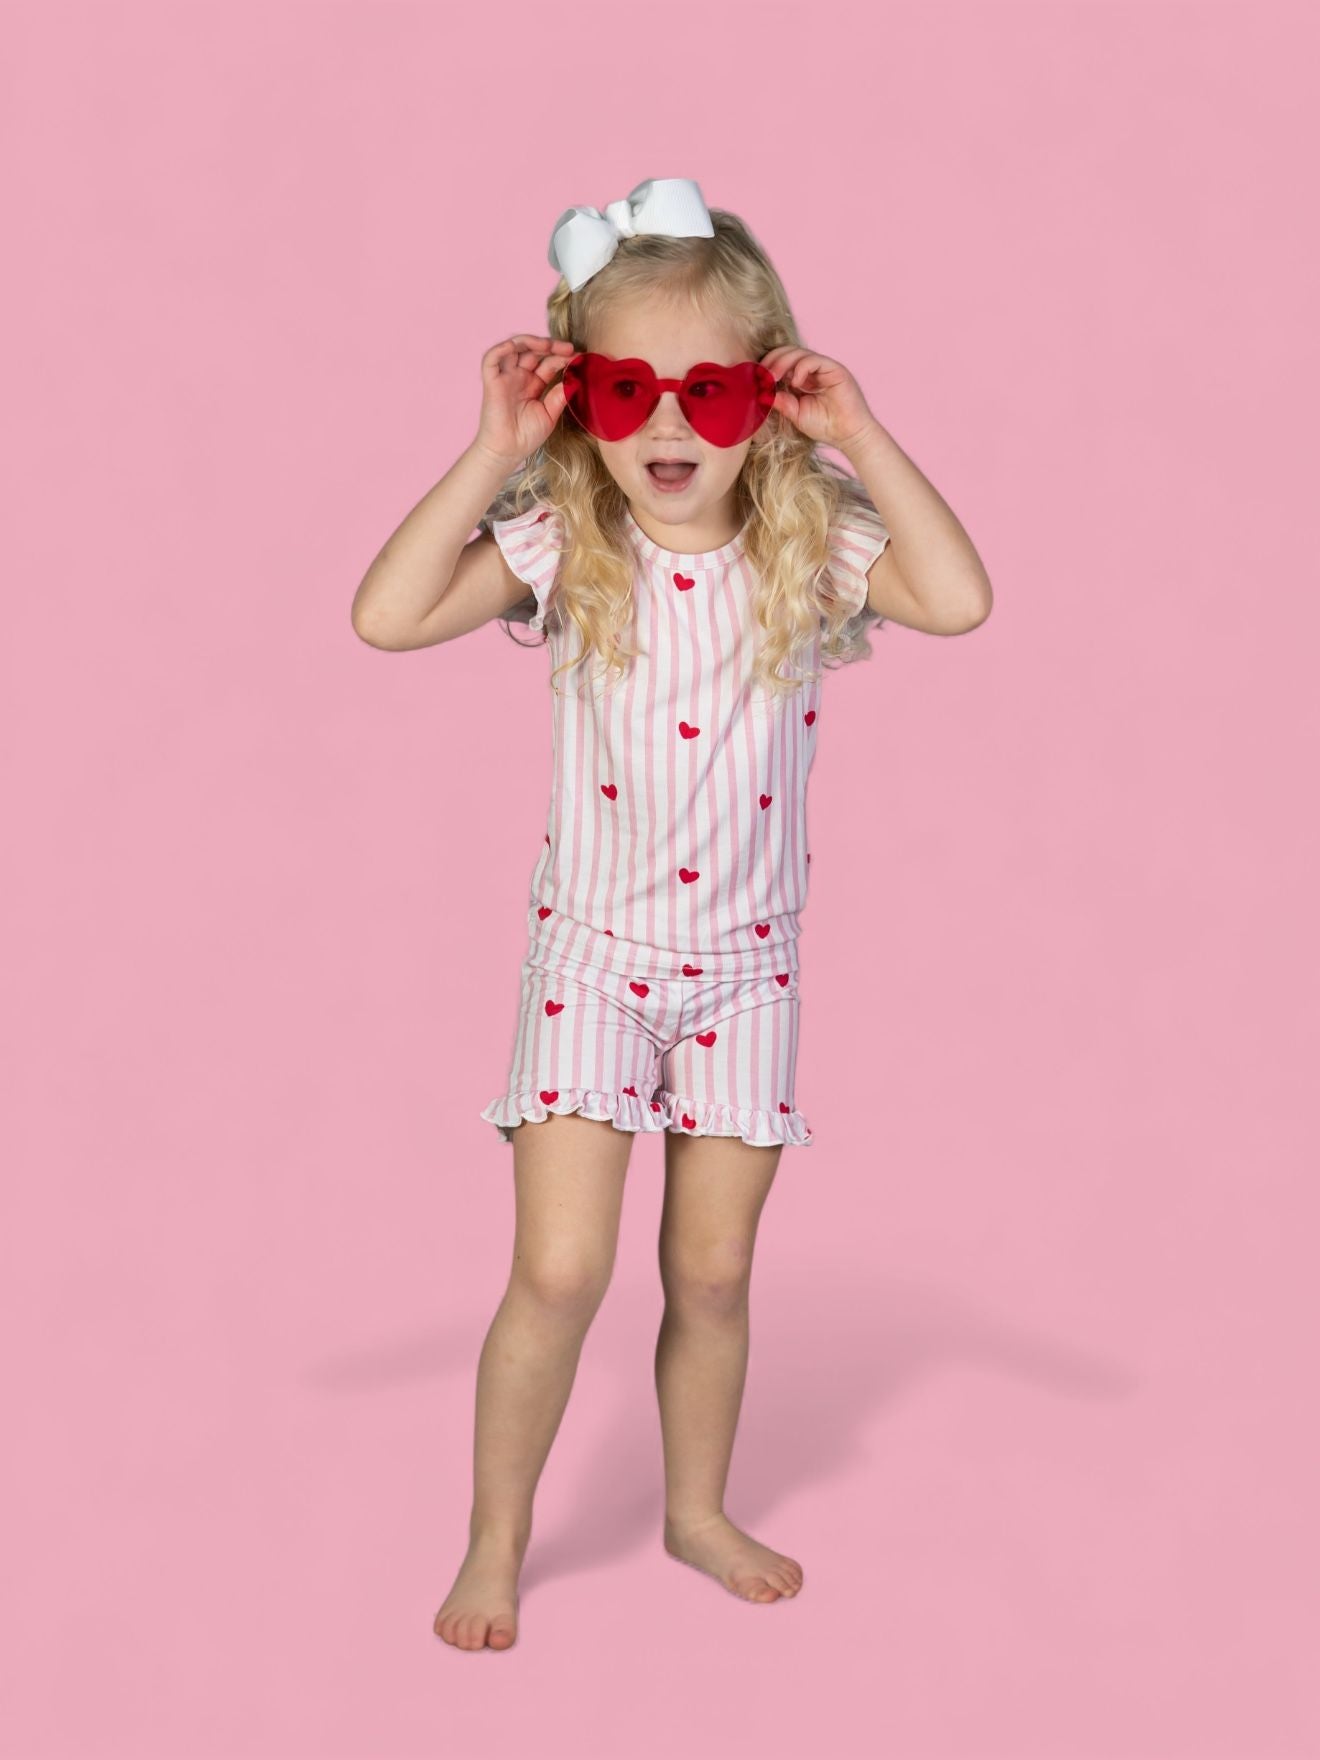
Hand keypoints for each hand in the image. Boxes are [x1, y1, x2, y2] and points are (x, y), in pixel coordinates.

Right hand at [475, 334, 577, 466]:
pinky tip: (517, 346)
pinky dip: (502, 348)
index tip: (579, 358)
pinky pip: (491, 358)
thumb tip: (576, 378)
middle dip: (551, 346)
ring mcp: (505, 377)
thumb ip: (560, 395)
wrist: (508, 452)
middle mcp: (519, 377)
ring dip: (531, 341)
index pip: (548, 362)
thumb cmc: (526, 437)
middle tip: (569, 349)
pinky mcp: (492, 382)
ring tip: (549, 345)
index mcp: (533, 384)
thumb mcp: (550, 414)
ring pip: (514, 347)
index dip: (562, 357)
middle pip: (533, 351)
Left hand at [760, 346, 878, 452]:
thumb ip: (782, 402)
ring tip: (774, 377)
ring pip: (800, 353)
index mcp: (804, 379)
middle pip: (790, 353)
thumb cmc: (825, 426)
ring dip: (783, 362)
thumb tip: (763, 393)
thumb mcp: (796, 414)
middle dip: (773, 360)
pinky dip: (801, 368)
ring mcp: (824, 369)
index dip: (769, 366)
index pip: (783, 363)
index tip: (757, 378)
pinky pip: (814, 360)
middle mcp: (814, 371)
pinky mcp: (835, 369)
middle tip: (763, 374)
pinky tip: (796, 383)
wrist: (849, 435)